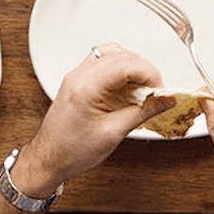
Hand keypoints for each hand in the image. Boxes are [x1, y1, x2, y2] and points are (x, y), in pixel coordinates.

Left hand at [14, 45, 167, 194]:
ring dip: (131, 67)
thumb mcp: (113, 134)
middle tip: (156, 91)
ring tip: (142, 89)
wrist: (49, 159)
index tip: (160, 89)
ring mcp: (76, 76)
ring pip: (111, 53)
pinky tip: (127, 88)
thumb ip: (143, 112)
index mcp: (86, 87)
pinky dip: (119, 70)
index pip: (126, 64)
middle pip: (120, 55)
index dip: (149, 73)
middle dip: (143, 70)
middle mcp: (79, 76)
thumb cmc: (72, 151)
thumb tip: (165, 100)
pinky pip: (102, 62)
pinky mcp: (77, 80)